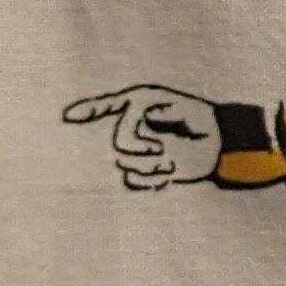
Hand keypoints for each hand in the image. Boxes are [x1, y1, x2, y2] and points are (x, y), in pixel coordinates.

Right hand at [66, 85, 225, 187]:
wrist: (217, 142)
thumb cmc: (198, 117)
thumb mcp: (176, 106)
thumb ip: (149, 112)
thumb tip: (132, 126)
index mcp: (137, 105)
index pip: (108, 105)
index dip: (88, 109)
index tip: (68, 116)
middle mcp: (132, 128)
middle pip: (118, 142)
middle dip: (139, 146)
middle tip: (161, 148)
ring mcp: (137, 150)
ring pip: (125, 164)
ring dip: (150, 165)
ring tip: (171, 161)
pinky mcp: (145, 171)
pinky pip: (133, 180)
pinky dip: (152, 179)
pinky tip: (168, 175)